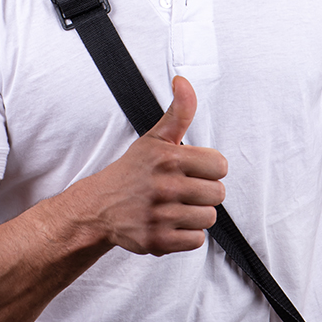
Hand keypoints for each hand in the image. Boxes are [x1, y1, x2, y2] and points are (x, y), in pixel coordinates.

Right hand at [86, 76, 227, 255]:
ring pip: (209, 218)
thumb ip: (178, 111)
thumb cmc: (133, 171)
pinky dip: (186, 235)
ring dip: (196, 213)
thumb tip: (183, 81)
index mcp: (169, 158)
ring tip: (177, 206)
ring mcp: (161, 215)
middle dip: (204, 191)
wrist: (100, 206)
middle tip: (184, 189)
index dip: (209, 167)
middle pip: (218, 194)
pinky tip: (171, 223)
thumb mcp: (155, 137)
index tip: (192, 169)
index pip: (220, 165)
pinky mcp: (158, 241)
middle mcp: (165, 186)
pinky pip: (196, 240)